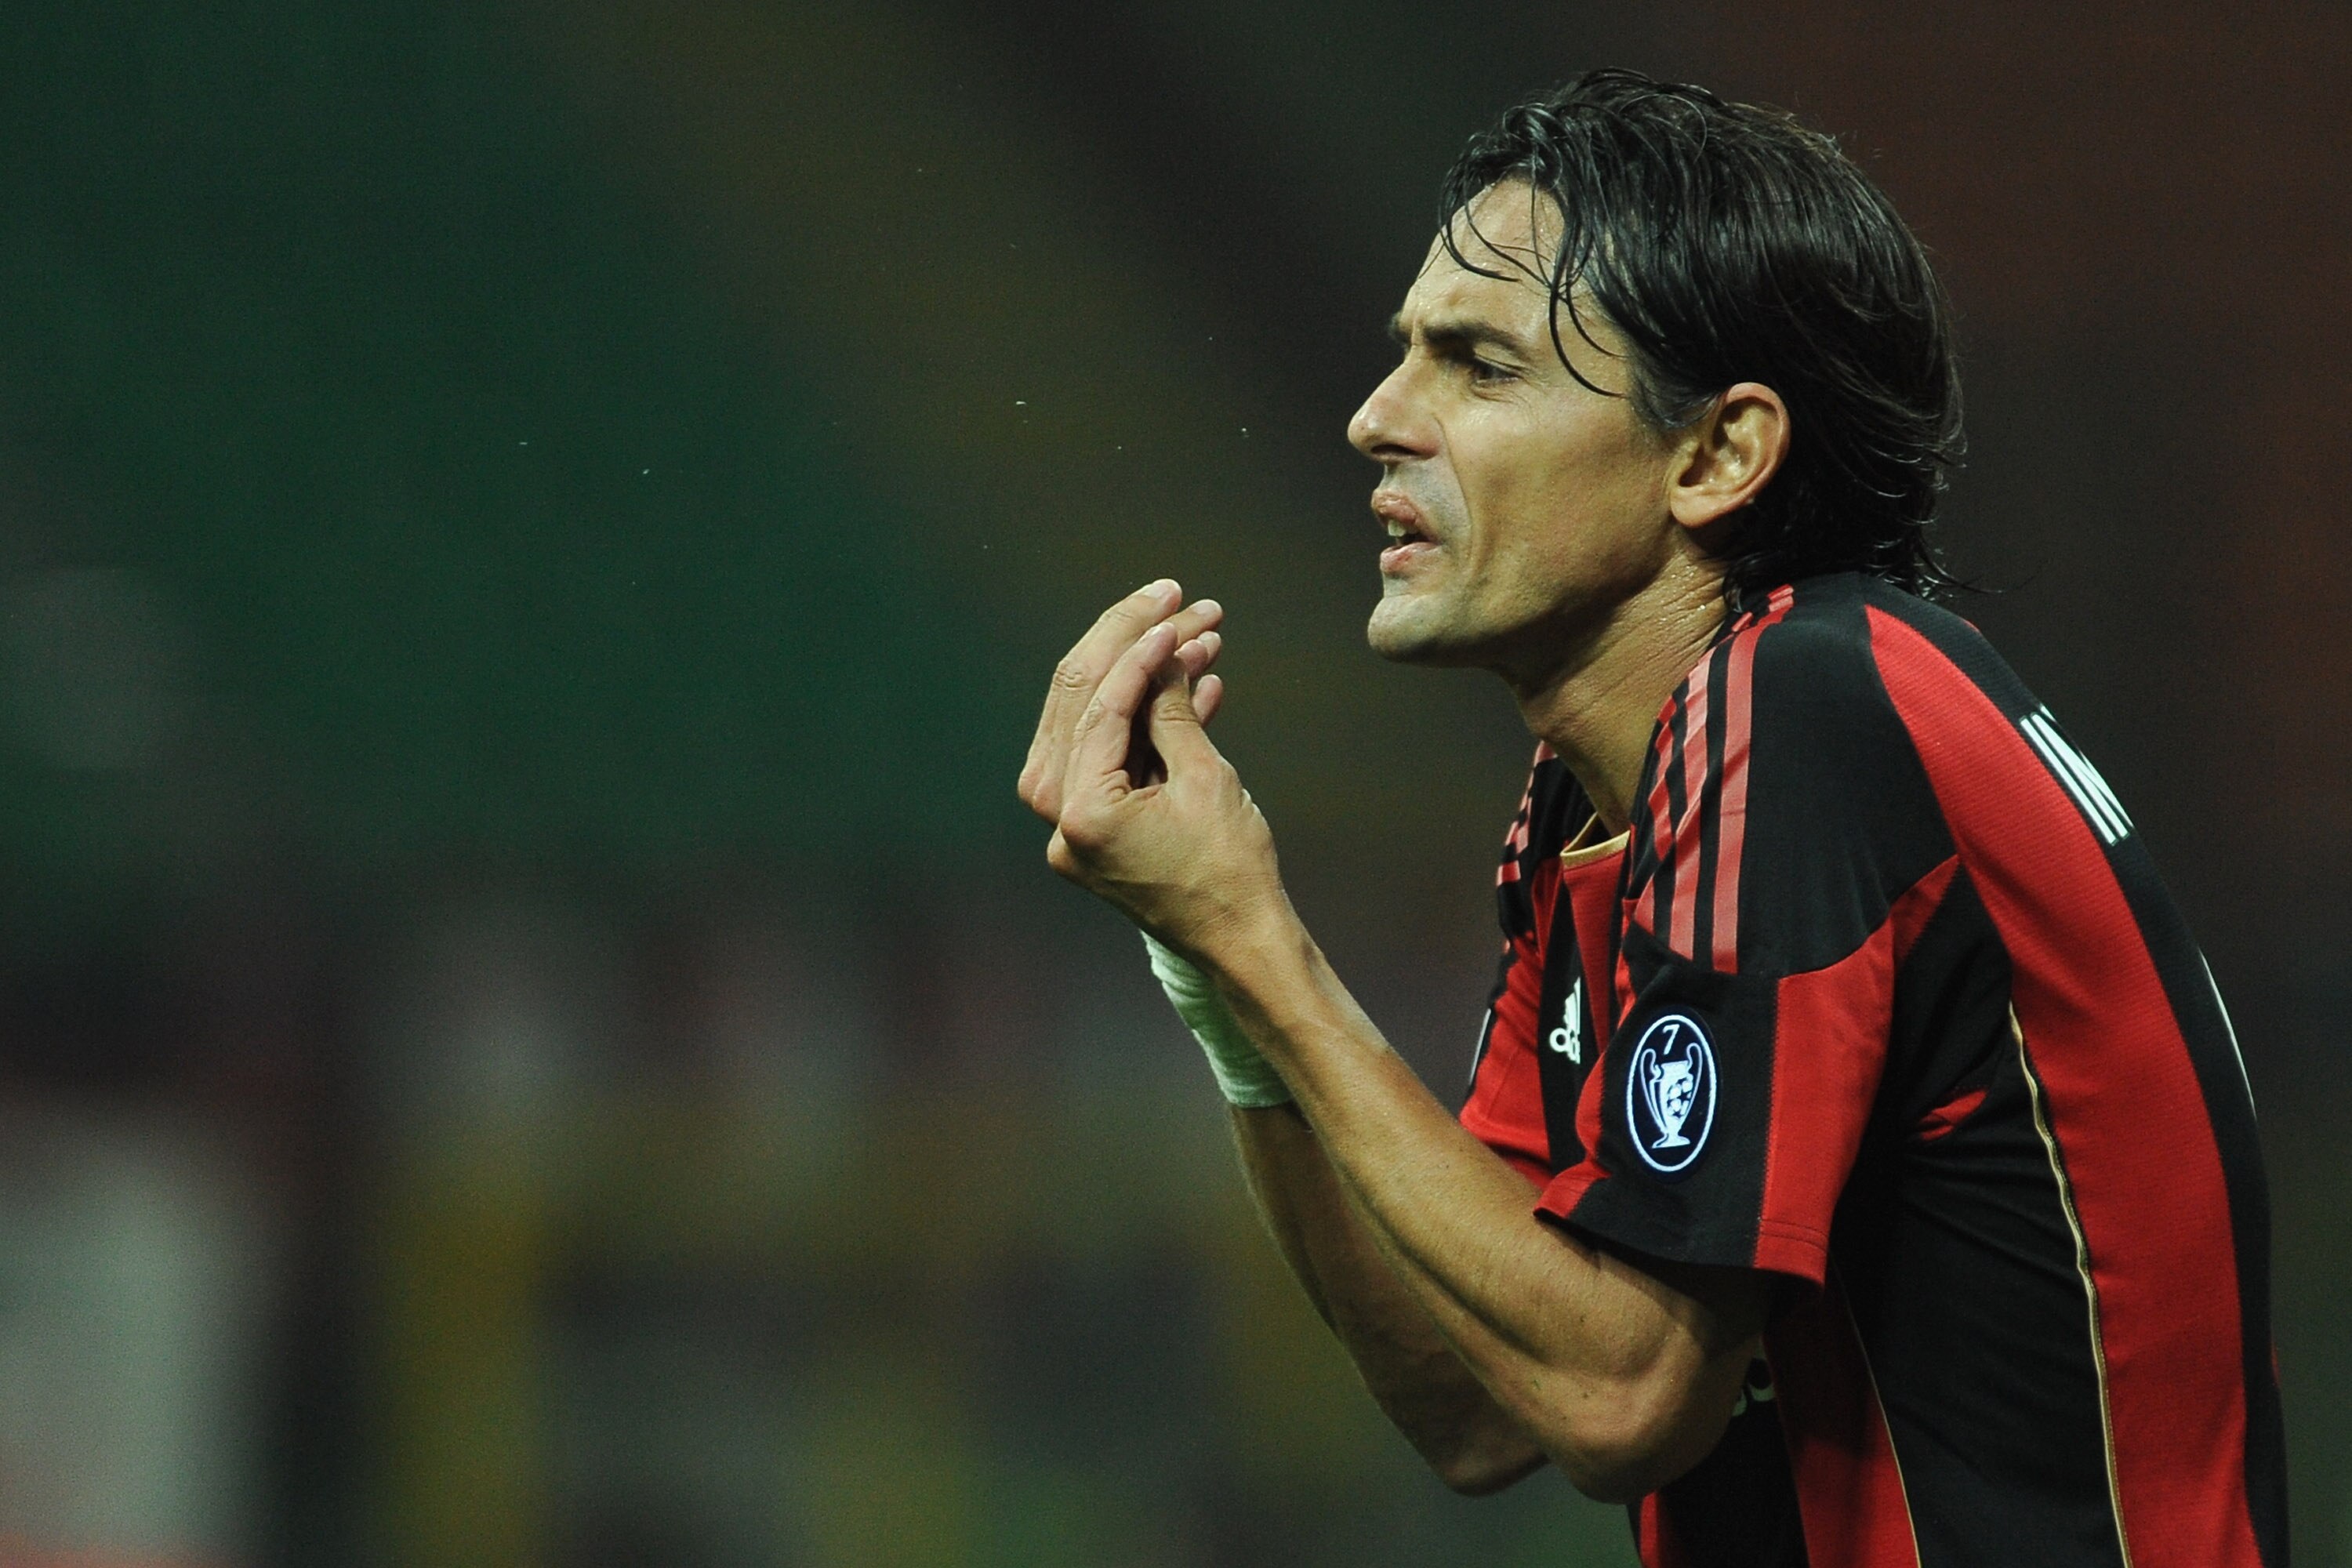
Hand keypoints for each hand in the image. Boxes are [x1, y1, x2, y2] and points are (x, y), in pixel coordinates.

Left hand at [1018, 585, 1285, 963]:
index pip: (1099, 707)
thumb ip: (1171, 711)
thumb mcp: (1207, 779)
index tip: (1178, 614)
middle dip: (1133, 645)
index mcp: (1081, 814)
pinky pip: (1115, 756)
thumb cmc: (1231, 870)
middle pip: (1081, 704)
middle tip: (1175, 598)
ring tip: (1203, 633)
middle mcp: (1060, 820)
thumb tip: (1161, 650)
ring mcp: (1071, 826)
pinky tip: (1198, 685)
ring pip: (1096, 723)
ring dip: (1148, 677)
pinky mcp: (1096, 826)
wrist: (1243, 943)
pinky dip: (1151, 721)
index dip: (1140, 651)